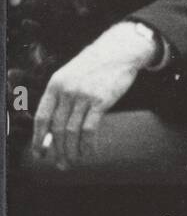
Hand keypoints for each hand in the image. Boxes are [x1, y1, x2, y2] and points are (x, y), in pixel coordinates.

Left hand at [31, 23, 152, 168]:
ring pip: (72, 131)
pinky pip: (90, 129)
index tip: (39, 154)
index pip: (41, 117)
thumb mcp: (71, 76)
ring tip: (73, 162)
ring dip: (71, 151)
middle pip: (57, 128)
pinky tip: (89, 152)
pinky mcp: (100, 101)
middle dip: (56, 150)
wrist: (119, 51)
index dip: (38, 138)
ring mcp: (83, 96)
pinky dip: (88, 144)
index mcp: (55, 85)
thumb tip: (55, 126)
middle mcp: (66, 91)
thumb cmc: (95, 65)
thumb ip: (62, 97)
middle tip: (60, 164)